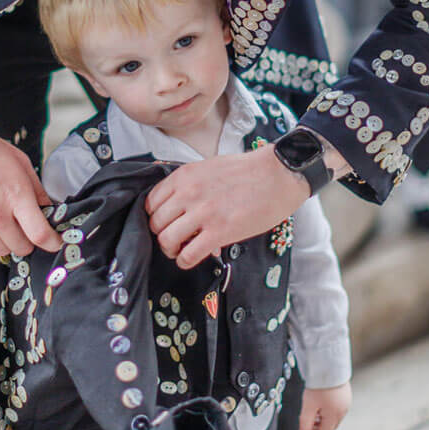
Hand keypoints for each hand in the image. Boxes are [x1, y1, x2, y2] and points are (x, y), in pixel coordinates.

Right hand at [0, 116, 61, 256]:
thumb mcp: (18, 160)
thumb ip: (36, 188)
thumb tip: (48, 209)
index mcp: (15, 194)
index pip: (39, 234)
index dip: (52, 243)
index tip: (55, 242)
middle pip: (21, 247)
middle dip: (29, 240)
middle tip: (25, 227)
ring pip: (0, 250)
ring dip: (7, 241)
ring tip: (2, 222)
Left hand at [145, 144, 308, 268]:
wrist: (277, 174)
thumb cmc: (247, 170)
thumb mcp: (209, 168)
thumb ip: (189, 185)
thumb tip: (179, 206)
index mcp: (184, 176)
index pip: (151, 202)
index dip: (155, 217)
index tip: (164, 223)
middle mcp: (188, 193)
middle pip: (156, 223)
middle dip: (161, 235)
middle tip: (172, 239)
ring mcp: (203, 213)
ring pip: (167, 240)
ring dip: (170, 250)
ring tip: (180, 251)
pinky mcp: (219, 232)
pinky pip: (188, 255)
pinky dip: (185, 261)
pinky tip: (191, 258)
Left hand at [299, 381, 351, 429]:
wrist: (328, 365)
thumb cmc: (318, 385)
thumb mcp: (308, 405)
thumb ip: (305, 421)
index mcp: (334, 416)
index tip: (305, 425)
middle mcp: (343, 411)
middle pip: (330, 426)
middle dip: (319, 425)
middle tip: (309, 415)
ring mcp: (346, 402)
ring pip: (335, 416)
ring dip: (324, 416)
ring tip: (315, 405)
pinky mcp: (346, 394)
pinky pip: (338, 406)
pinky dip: (330, 407)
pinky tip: (322, 398)